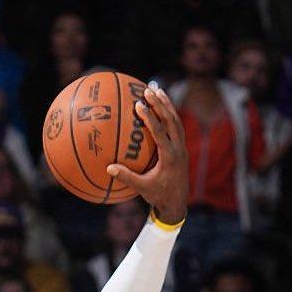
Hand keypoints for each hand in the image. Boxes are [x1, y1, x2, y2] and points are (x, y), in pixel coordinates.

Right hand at [106, 83, 187, 225]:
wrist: (177, 202)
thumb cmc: (158, 195)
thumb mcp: (141, 188)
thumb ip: (126, 177)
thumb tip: (108, 168)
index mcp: (169, 156)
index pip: (160, 132)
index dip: (150, 117)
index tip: (139, 105)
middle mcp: (179, 148)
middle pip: (171, 119)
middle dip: (160, 103)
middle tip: (149, 90)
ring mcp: (182, 146)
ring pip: (176, 119)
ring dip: (167, 104)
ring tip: (157, 90)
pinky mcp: (182, 146)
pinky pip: (176, 125)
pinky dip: (169, 114)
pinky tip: (160, 107)